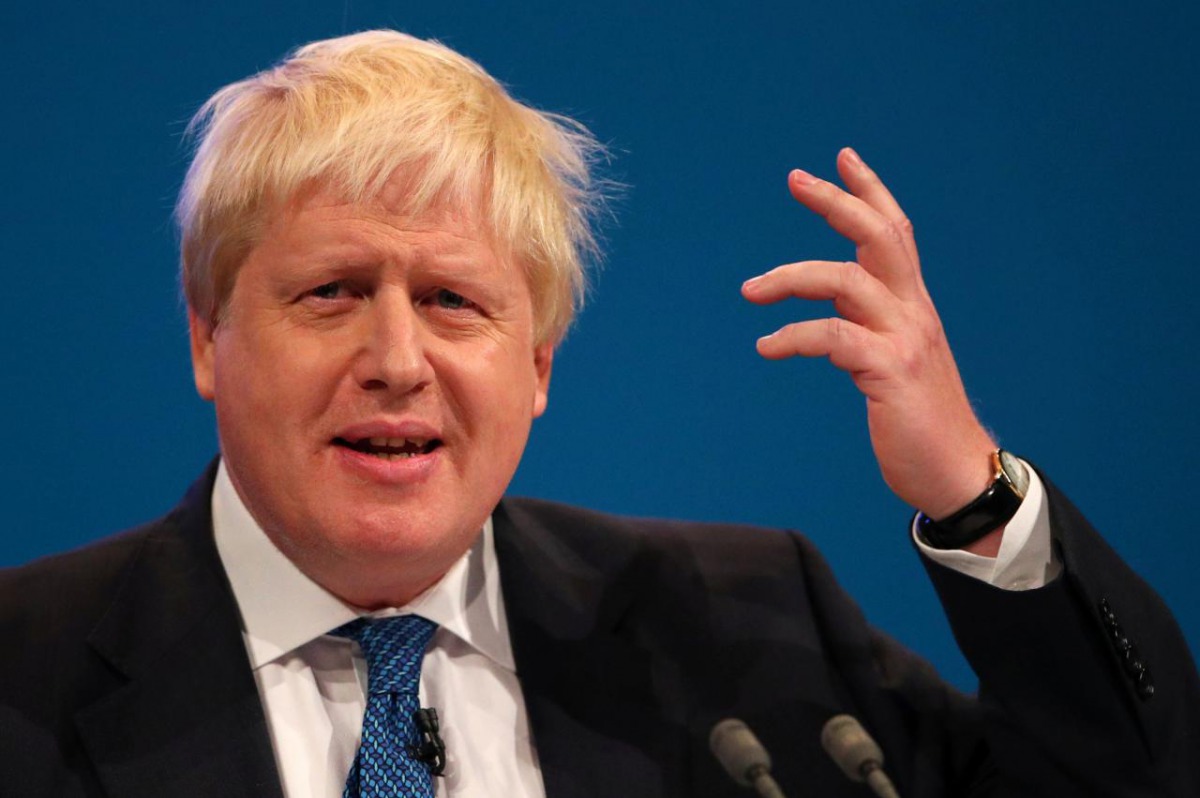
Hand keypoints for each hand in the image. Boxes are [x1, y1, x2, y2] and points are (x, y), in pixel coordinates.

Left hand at [742, 148, 997, 533]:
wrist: (957, 474)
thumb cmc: (920, 424)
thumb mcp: (893, 364)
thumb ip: (867, 332)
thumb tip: (832, 317)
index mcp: (914, 308)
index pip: (895, 234)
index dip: (870, 192)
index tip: (843, 158)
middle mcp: (914, 313)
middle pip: (879, 235)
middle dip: (837, 200)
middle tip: (796, 178)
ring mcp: (905, 338)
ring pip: (845, 279)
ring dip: (790, 278)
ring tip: (750, 291)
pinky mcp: (890, 370)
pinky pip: (831, 337)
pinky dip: (792, 338)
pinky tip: (767, 347)